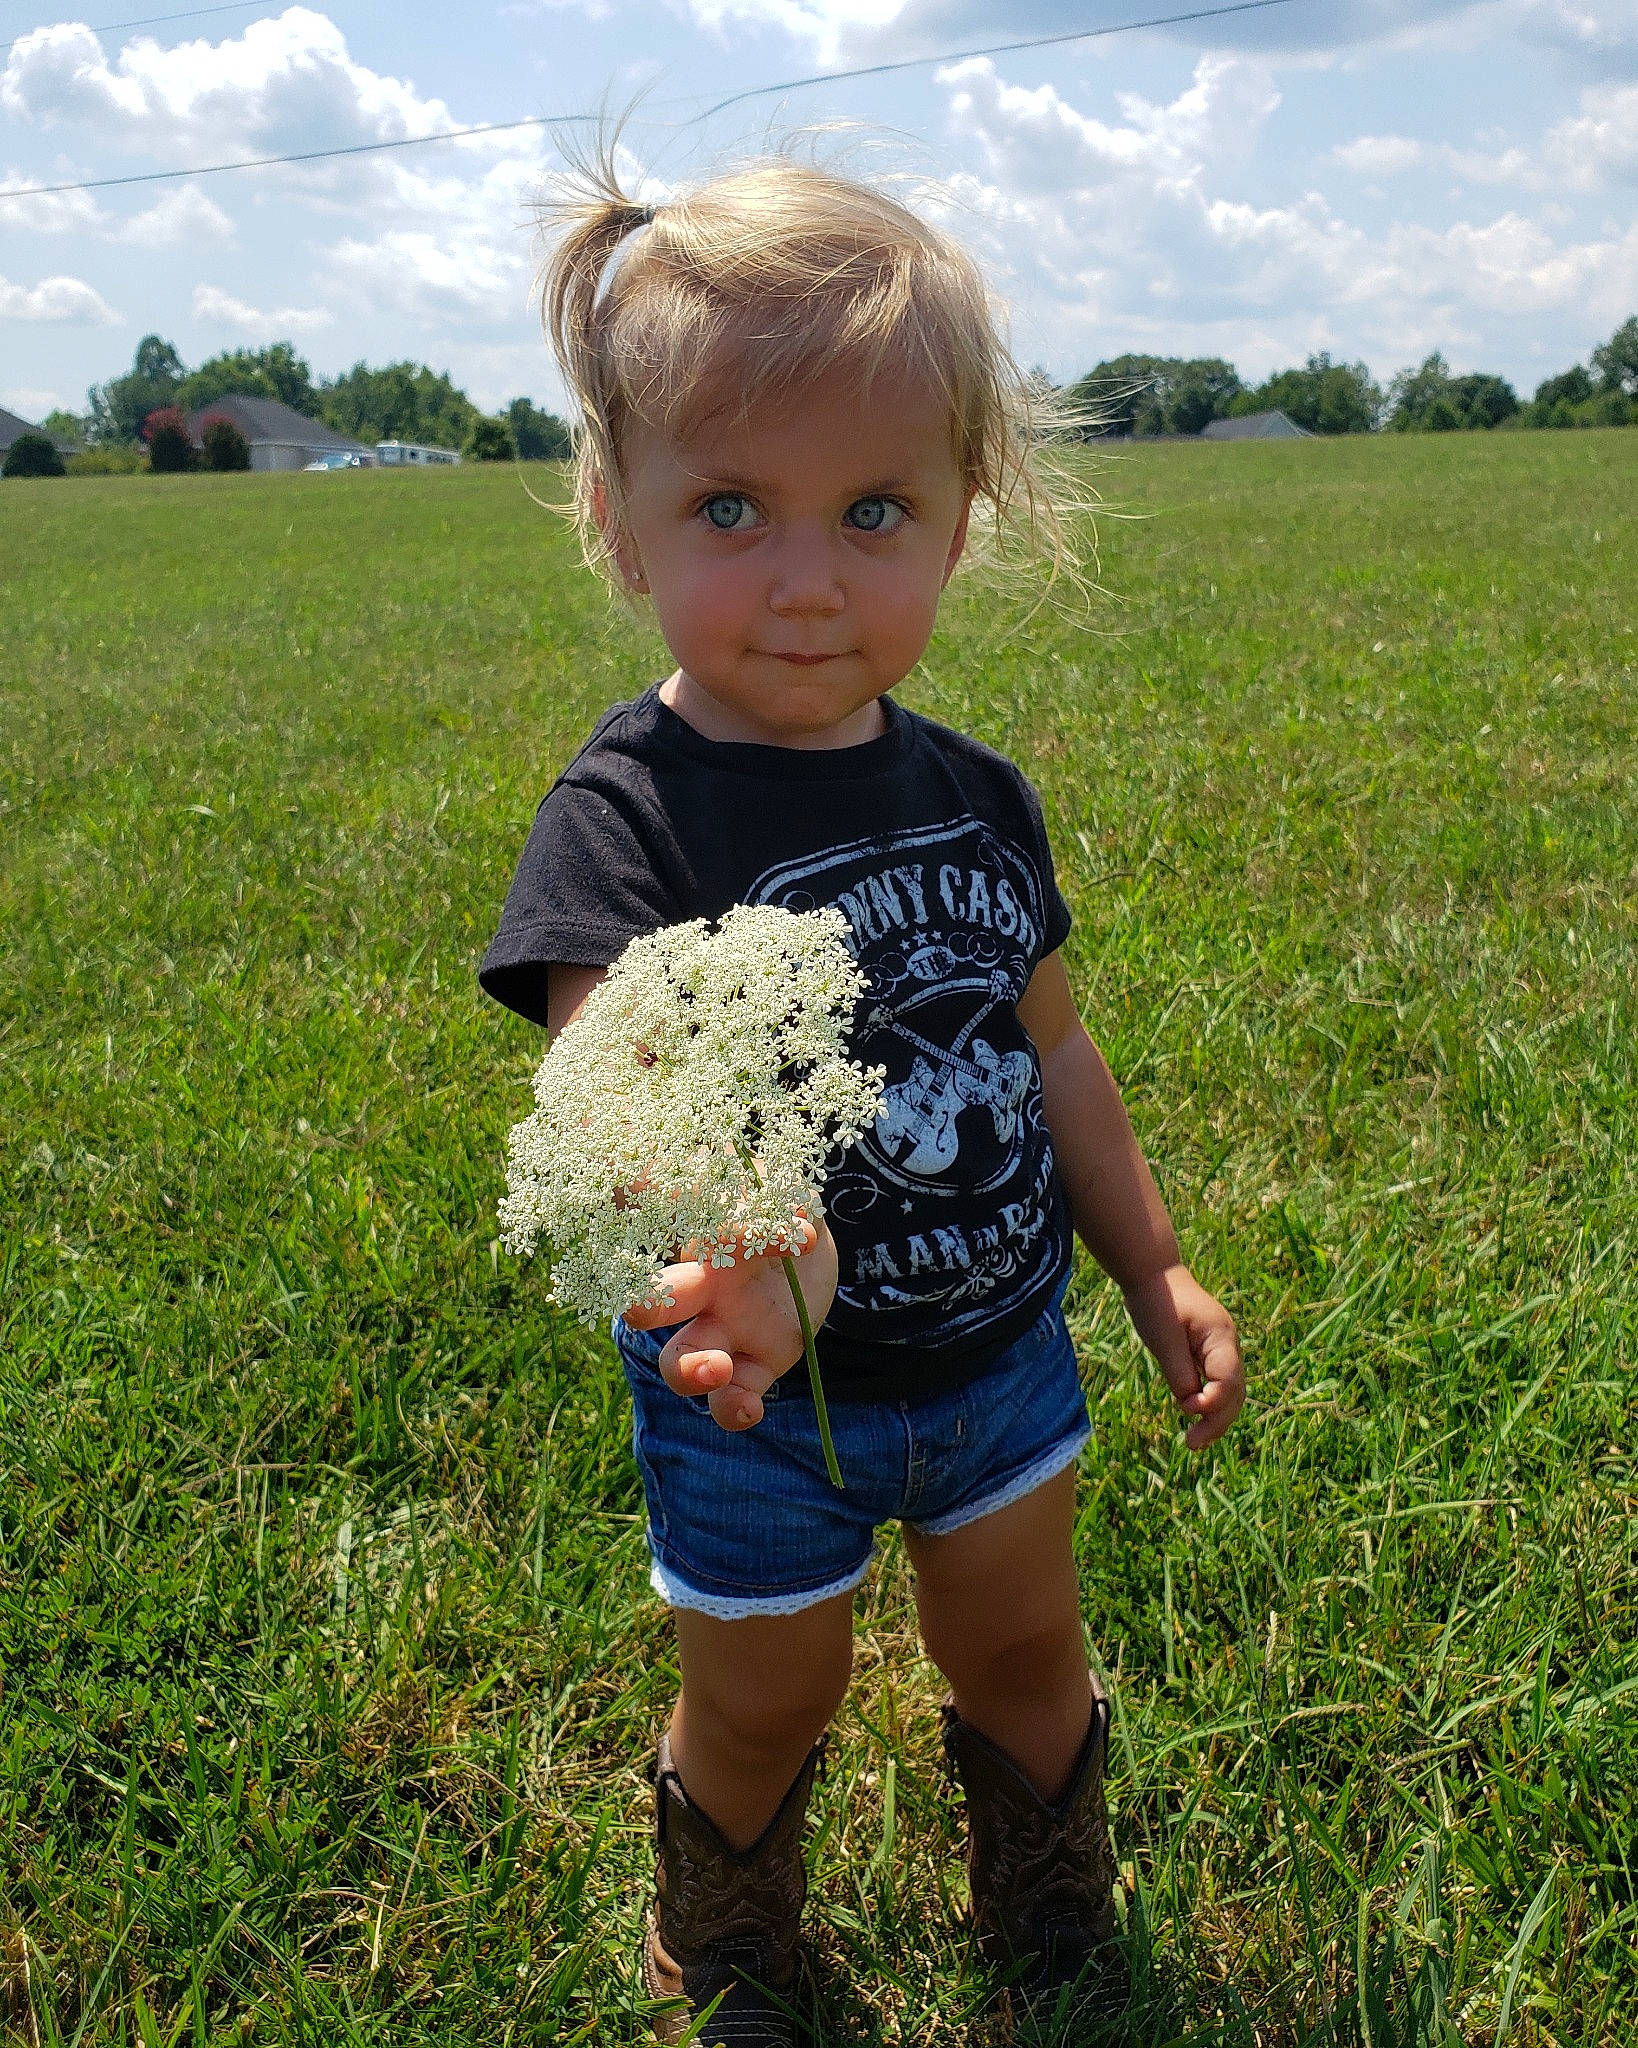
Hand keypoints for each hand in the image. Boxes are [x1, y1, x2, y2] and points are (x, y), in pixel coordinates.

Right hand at [622, 1213, 839, 1433]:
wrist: (808, 1238)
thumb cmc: (775, 1203)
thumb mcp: (772, 1187)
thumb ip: (770, 1203)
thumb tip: (797, 1228)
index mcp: (698, 1235)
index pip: (672, 1232)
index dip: (679, 1225)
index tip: (740, 1224)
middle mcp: (701, 1287)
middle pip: (658, 1304)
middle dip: (647, 1306)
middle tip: (640, 1306)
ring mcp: (725, 1329)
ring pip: (684, 1360)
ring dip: (689, 1370)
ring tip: (717, 1366)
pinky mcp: (759, 1361)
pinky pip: (734, 1394)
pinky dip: (734, 1407)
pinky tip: (748, 1409)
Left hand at [1122, 1263, 1243, 1449]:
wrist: (1151, 1274)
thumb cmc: (1156, 1301)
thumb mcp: (1163, 1338)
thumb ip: (1179, 1372)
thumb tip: (1191, 1404)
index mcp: (1221, 1337)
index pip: (1228, 1380)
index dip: (1212, 1402)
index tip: (1185, 1409)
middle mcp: (1227, 1346)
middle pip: (1235, 1392)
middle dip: (1217, 1421)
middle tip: (1191, 1445)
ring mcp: (1220, 1350)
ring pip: (1228, 1392)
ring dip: (1214, 1417)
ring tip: (1193, 1442)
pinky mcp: (1207, 1354)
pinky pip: (1214, 1384)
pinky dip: (1206, 1403)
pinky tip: (1192, 1417)